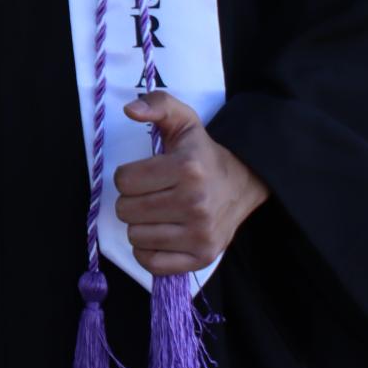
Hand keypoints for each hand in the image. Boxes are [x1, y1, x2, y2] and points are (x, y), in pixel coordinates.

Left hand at [112, 90, 268, 275]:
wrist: (243, 182)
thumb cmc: (202, 153)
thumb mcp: (183, 120)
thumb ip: (156, 104)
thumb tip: (130, 109)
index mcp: (187, 169)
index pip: (124, 181)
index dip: (128, 176)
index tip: (144, 174)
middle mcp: (195, 203)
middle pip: (126, 210)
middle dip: (132, 200)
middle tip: (151, 193)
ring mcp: (200, 234)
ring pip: (135, 236)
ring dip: (140, 224)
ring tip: (157, 212)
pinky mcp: (201, 257)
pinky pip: (151, 263)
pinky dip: (147, 251)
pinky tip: (159, 233)